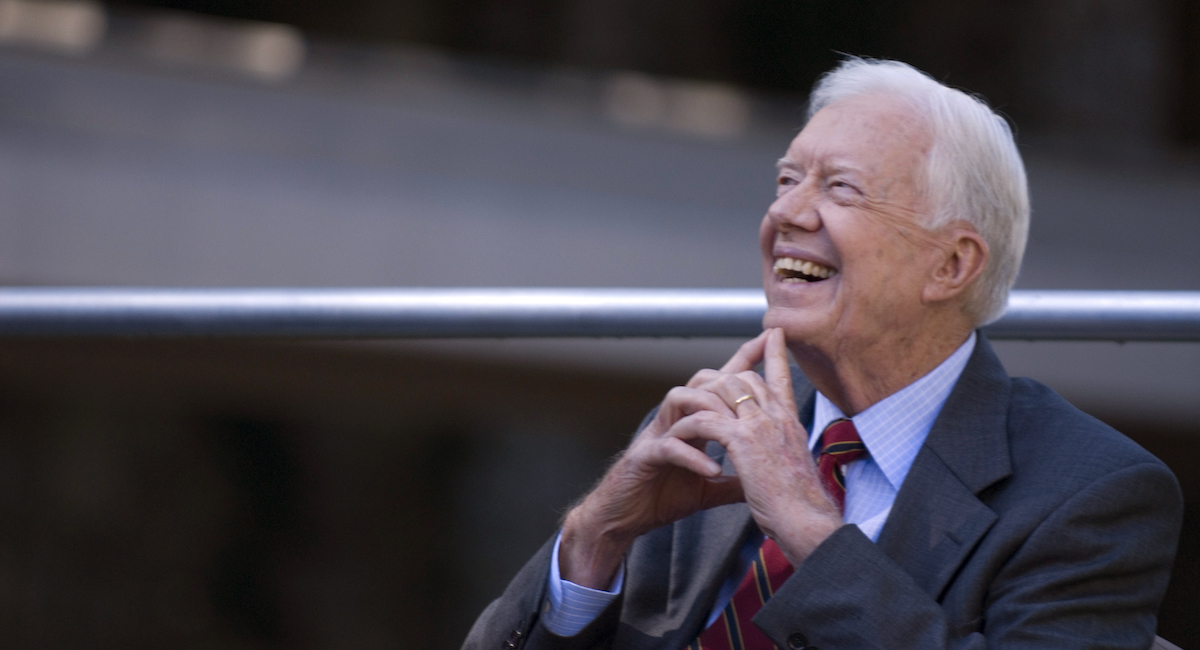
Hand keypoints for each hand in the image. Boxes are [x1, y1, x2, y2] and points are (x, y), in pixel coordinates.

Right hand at [558, 332, 780, 587]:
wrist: (620, 520)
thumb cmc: (658, 499)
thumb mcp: (706, 490)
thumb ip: (733, 483)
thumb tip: (762, 484)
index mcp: (689, 425)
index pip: (717, 386)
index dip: (741, 361)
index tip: (769, 341)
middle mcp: (672, 422)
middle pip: (698, 383)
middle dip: (728, 380)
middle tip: (755, 386)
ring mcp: (656, 436)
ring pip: (679, 401)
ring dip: (708, 410)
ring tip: (734, 430)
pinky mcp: (643, 458)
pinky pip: (669, 447)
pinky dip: (693, 457)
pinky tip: (715, 469)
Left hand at [667, 328, 841, 564]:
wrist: (807, 522)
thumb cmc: (802, 506)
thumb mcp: (795, 469)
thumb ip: (783, 451)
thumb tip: (779, 452)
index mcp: (790, 422)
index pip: (781, 378)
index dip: (776, 354)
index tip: (773, 333)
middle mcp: (778, 417)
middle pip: (746, 378)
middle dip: (722, 375)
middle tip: (700, 382)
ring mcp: (761, 425)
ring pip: (724, 391)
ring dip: (700, 399)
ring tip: (681, 409)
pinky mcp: (742, 441)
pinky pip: (706, 420)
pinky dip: (689, 426)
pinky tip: (676, 436)